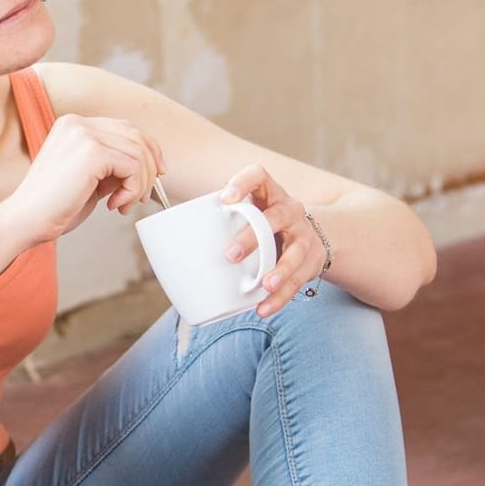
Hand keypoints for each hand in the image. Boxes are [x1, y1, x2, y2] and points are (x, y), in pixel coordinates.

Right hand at [0, 114, 166, 245]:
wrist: (25, 221)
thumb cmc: (52, 208)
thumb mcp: (88, 180)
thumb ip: (111, 167)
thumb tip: (145, 167)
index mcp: (73, 125)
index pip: (125, 128)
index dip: (147, 150)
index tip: (155, 175)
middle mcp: (78, 123)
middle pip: (136, 136)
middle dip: (149, 167)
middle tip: (142, 196)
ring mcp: (84, 134)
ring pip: (139, 152)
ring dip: (141, 183)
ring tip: (124, 204)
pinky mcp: (91, 152)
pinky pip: (133, 166)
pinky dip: (133, 188)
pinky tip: (115, 204)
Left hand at [218, 163, 325, 317]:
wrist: (314, 237)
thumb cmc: (267, 226)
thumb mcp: (252, 214)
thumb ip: (222, 223)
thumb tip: (170, 244)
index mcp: (270, 195)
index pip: (259, 177)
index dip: (244, 183)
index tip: (225, 198)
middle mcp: (290, 211)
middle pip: (276, 217)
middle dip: (253, 236)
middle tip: (230, 255)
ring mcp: (303, 236)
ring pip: (294, 252)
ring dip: (279, 270)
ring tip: (264, 285)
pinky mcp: (311, 261)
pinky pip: (297, 281)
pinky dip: (280, 298)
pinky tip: (263, 308)